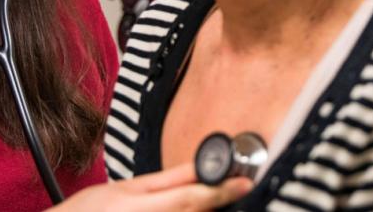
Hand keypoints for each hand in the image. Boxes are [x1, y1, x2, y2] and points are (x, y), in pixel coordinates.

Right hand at [49, 163, 251, 211]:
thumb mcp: (127, 188)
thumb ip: (167, 180)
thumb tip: (196, 166)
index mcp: (144, 208)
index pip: (193, 198)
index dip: (222, 191)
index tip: (244, 183)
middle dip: (220, 203)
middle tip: (238, 189)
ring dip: (206, 211)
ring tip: (218, 199)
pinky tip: (194, 209)